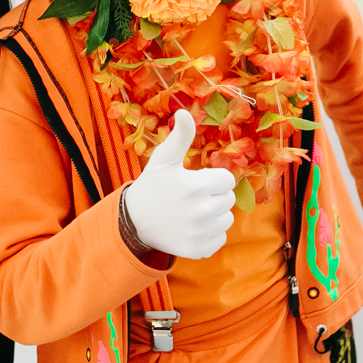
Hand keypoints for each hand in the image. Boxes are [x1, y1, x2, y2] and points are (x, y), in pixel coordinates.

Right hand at [123, 110, 236, 259]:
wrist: (134, 221)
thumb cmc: (152, 186)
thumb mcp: (163, 159)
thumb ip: (180, 136)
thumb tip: (184, 112)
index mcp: (196, 186)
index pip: (227, 180)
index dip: (213, 178)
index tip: (197, 181)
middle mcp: (201, 211)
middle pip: (228, 200)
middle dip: (213, 196)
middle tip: (192, 197)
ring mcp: (200, 233)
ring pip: (226, 219)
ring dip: (214, 215)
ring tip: (192, 212)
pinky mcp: (198, 250)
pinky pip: (219, 238)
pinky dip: (210, 234)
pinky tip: (192, 228)